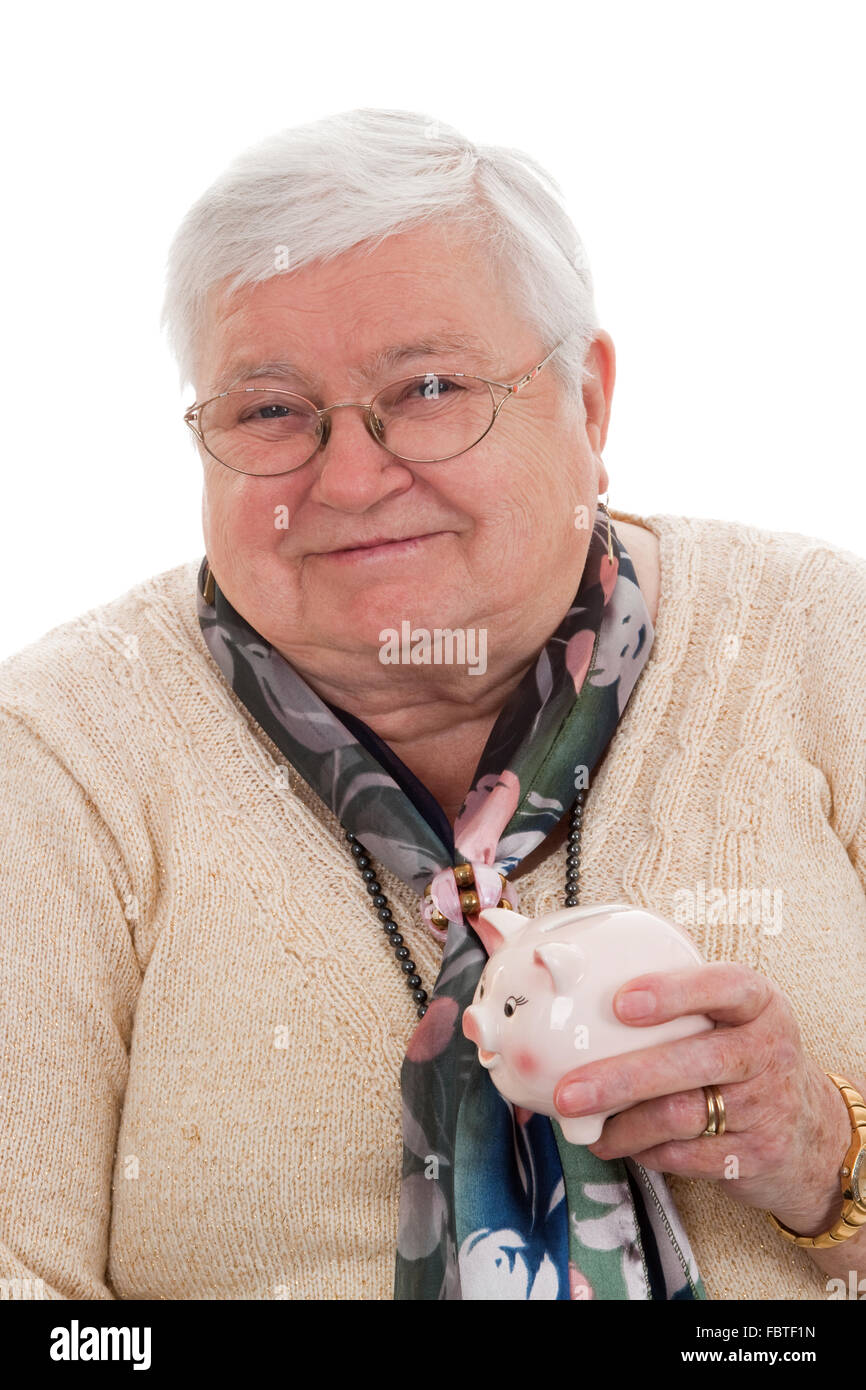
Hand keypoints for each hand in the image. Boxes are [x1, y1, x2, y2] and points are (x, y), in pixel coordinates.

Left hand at [552, 961, 851, 1236]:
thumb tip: (577, 979)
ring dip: (624, 1125)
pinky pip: (688, 1156)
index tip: (621, 1003)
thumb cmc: (745, 1057)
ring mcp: (767, 1106)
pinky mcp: (757, 1155)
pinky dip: (647, 1151)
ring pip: (682, 1115)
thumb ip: (680, 1000)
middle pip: (692, 1060)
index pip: (724, 987)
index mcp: (759, 1003)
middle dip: (622, 1078)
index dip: (673, 993)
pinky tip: (626, 1144)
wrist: (811, 1132)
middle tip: (569, 1092)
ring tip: (588, 1127)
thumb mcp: (733, 1016)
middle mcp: (768, 1050)